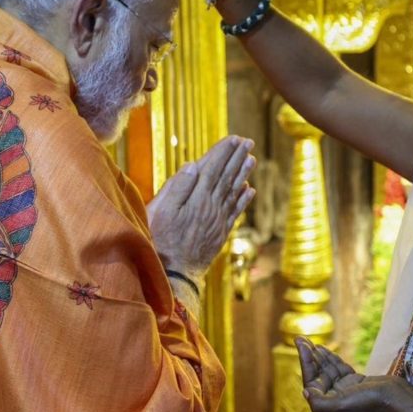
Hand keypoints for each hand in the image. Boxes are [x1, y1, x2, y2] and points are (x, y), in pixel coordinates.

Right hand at [148, 136, 255, 278]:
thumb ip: (177, 188)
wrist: (175, 273)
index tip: (234, 138)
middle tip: (247, 142)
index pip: (213, 168)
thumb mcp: (160, 211)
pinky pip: (235, 211)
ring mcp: (218, 220)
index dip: (223, 152)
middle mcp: (211, 206)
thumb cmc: (160, 240)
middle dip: (237, 157)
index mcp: (196, 198)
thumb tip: (193, 165)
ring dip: (243, 174)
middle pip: (226, 176)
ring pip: (233, 192)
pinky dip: (243, 199)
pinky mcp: (220, 232)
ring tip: (252, 159)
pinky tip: (249, 190)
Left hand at [297, 338, 412, 411]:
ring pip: (328, 371)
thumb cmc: (369, 404)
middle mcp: (334, 402)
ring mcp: (345, 392)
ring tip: (308, 341)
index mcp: (328, 410)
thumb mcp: (340, 406)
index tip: (301, 345)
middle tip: (300, 338)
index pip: (311, 383)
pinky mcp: (356, 383)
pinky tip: (324, 349)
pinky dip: (331, 359)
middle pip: (318, 376)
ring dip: (318, 356)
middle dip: (309, 357)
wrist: (398, 401)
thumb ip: (319, 403)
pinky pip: (339, 369)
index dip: (305, 363)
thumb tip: (305, 391)